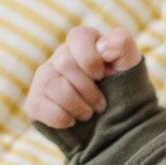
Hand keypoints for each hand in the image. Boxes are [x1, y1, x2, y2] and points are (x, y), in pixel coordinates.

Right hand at [25, 24, 141, 129]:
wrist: (115, 126)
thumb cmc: (123, 90)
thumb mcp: (129, 66)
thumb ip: (122, 45)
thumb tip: (105, 45)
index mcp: (83, 42)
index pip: (78, 37)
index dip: (90, 59)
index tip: (101, 76)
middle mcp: (60, 57)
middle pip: (65, 65)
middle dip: (88, 90)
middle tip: (101, 104)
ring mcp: (45, 78)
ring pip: (52, 85)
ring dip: (77, 106)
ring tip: (88, 114)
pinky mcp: (36, 101)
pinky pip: (40, 107)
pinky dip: (61, 118)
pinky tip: (72, 120)